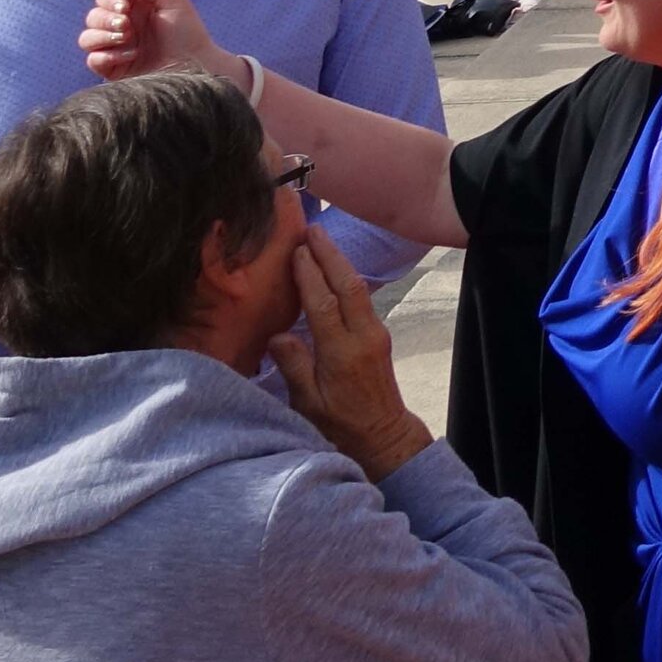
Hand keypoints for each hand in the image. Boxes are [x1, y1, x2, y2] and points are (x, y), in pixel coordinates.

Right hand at [82, 0, 223, 81]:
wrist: (195, 64)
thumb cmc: (187, 31)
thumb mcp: (172, 0)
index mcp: (132, 8)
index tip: (125, 6)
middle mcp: (120, 27)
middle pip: (92, 16)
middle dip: (106, 18)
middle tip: (126, 25)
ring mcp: (115, 49)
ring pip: (86, 38)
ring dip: (102, 35)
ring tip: (126, 38)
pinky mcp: (114, 69)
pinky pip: (93, 60)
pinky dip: (107, 56)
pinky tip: (131, 55)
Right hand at [269, 235, 431, 482]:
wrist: (383, 433)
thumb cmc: (340, 423)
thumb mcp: (308, 403)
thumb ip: (294, 366)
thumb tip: (277, 333)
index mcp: (343, 352)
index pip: (324, 304)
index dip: (310, 275)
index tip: (296, 251)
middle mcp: (363, 335)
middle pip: (348, 285)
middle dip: (330, 255)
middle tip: (311, 229)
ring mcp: (375, 332)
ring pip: (357, 288)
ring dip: (339, 262)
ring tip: (319, 240)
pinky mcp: (378, 333)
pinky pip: (361, 298)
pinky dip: (345, 278)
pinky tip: (332, 269)